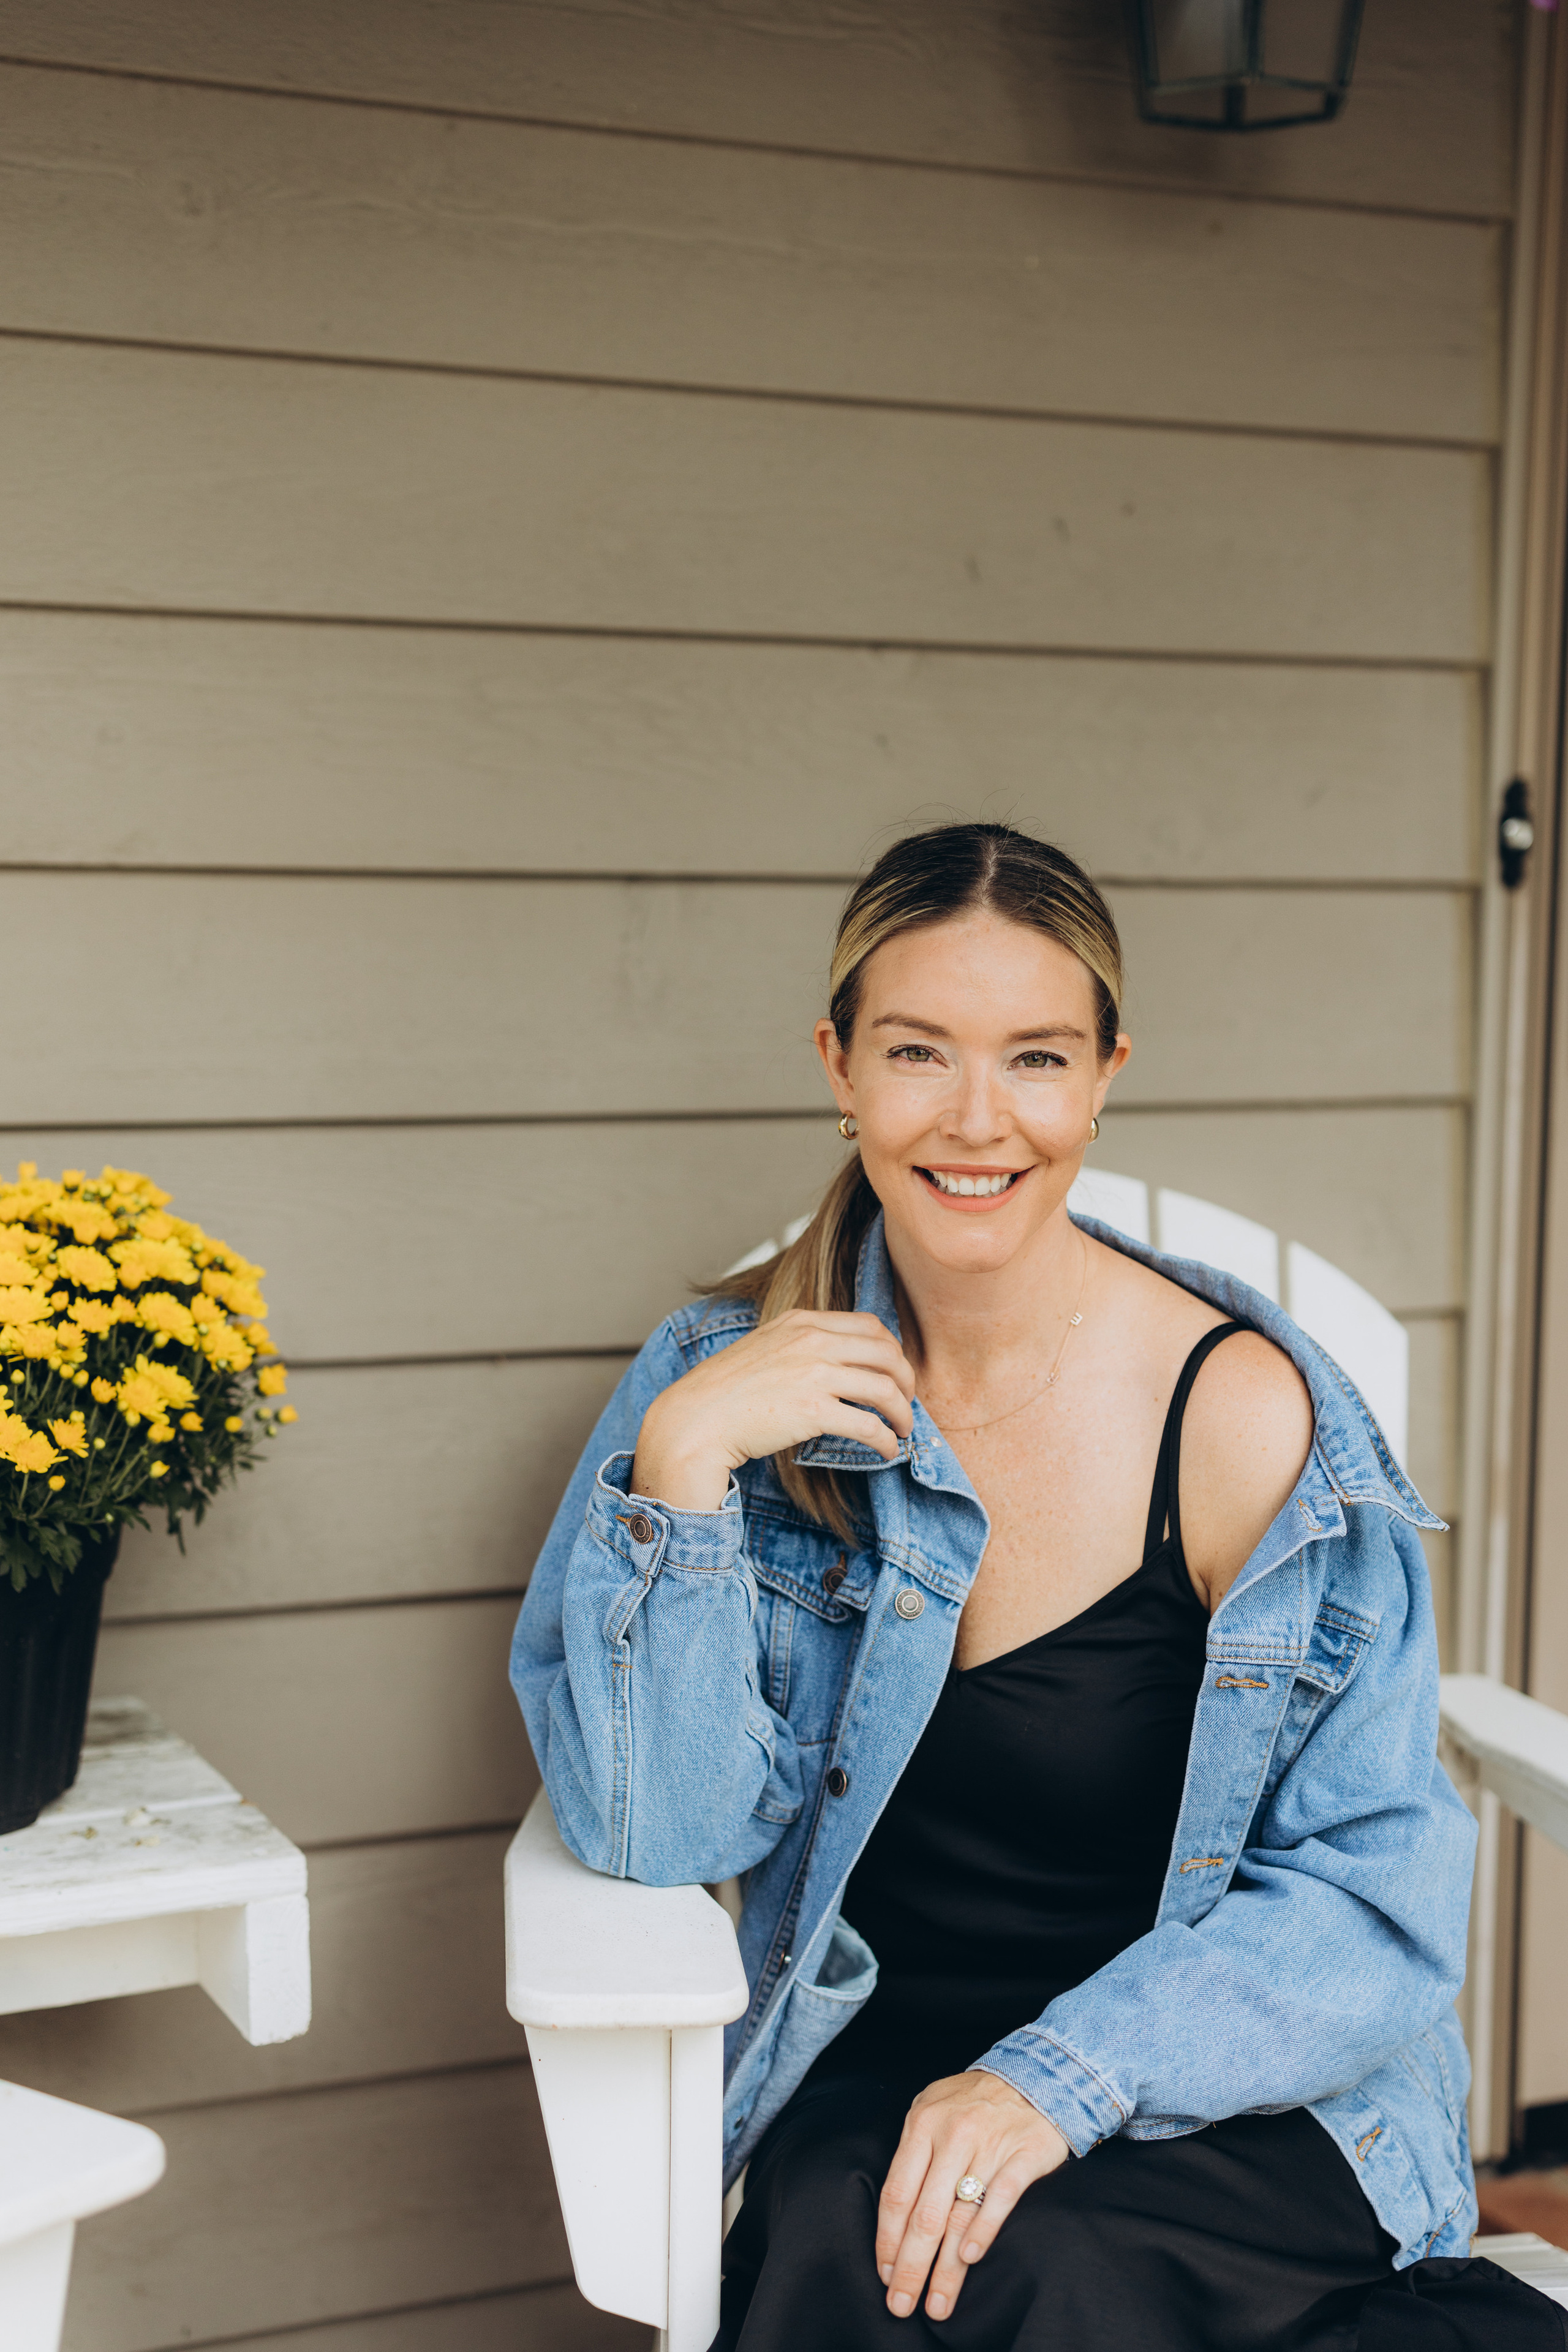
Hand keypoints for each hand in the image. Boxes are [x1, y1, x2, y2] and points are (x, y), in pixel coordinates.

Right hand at [631, 1309, 916, 1511]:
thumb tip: (836, 1360)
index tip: (894, 1372)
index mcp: (802, 1321)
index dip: (892, 1350)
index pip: (870, 1325)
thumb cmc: (726, 1391)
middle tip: (907, 1402)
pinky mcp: (813, 1411)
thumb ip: (800, 1344)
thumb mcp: (765, 1347)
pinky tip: (887, 1449)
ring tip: (903, 1428)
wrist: (695, 1420)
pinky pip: (869, 1424)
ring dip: (903, 1412)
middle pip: (887, 1353)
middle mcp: (812, 1341)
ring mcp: (814, 1374)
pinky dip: (887, 1439)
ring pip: (886, 1388)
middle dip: (906, 1380)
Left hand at [876, 2071, 1070, 2322]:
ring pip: (959, 2217)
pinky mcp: (1024, 2155)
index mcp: (922, 2125)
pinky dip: (984, 2230)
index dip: (888, 2240)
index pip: (897, 2194)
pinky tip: (970, 2258)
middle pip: (924, 2215)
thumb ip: (913, 2153)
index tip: (884, 2275)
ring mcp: (989, 2145)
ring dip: (946, 2268)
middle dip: (910, 2267)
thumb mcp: (933, 2109)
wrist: (1037, 2075)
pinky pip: (1001, 2198)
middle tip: (901, 2305)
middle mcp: (952, 2135)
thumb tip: (894, 2214)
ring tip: (937, 2304)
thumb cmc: (975, 2102)